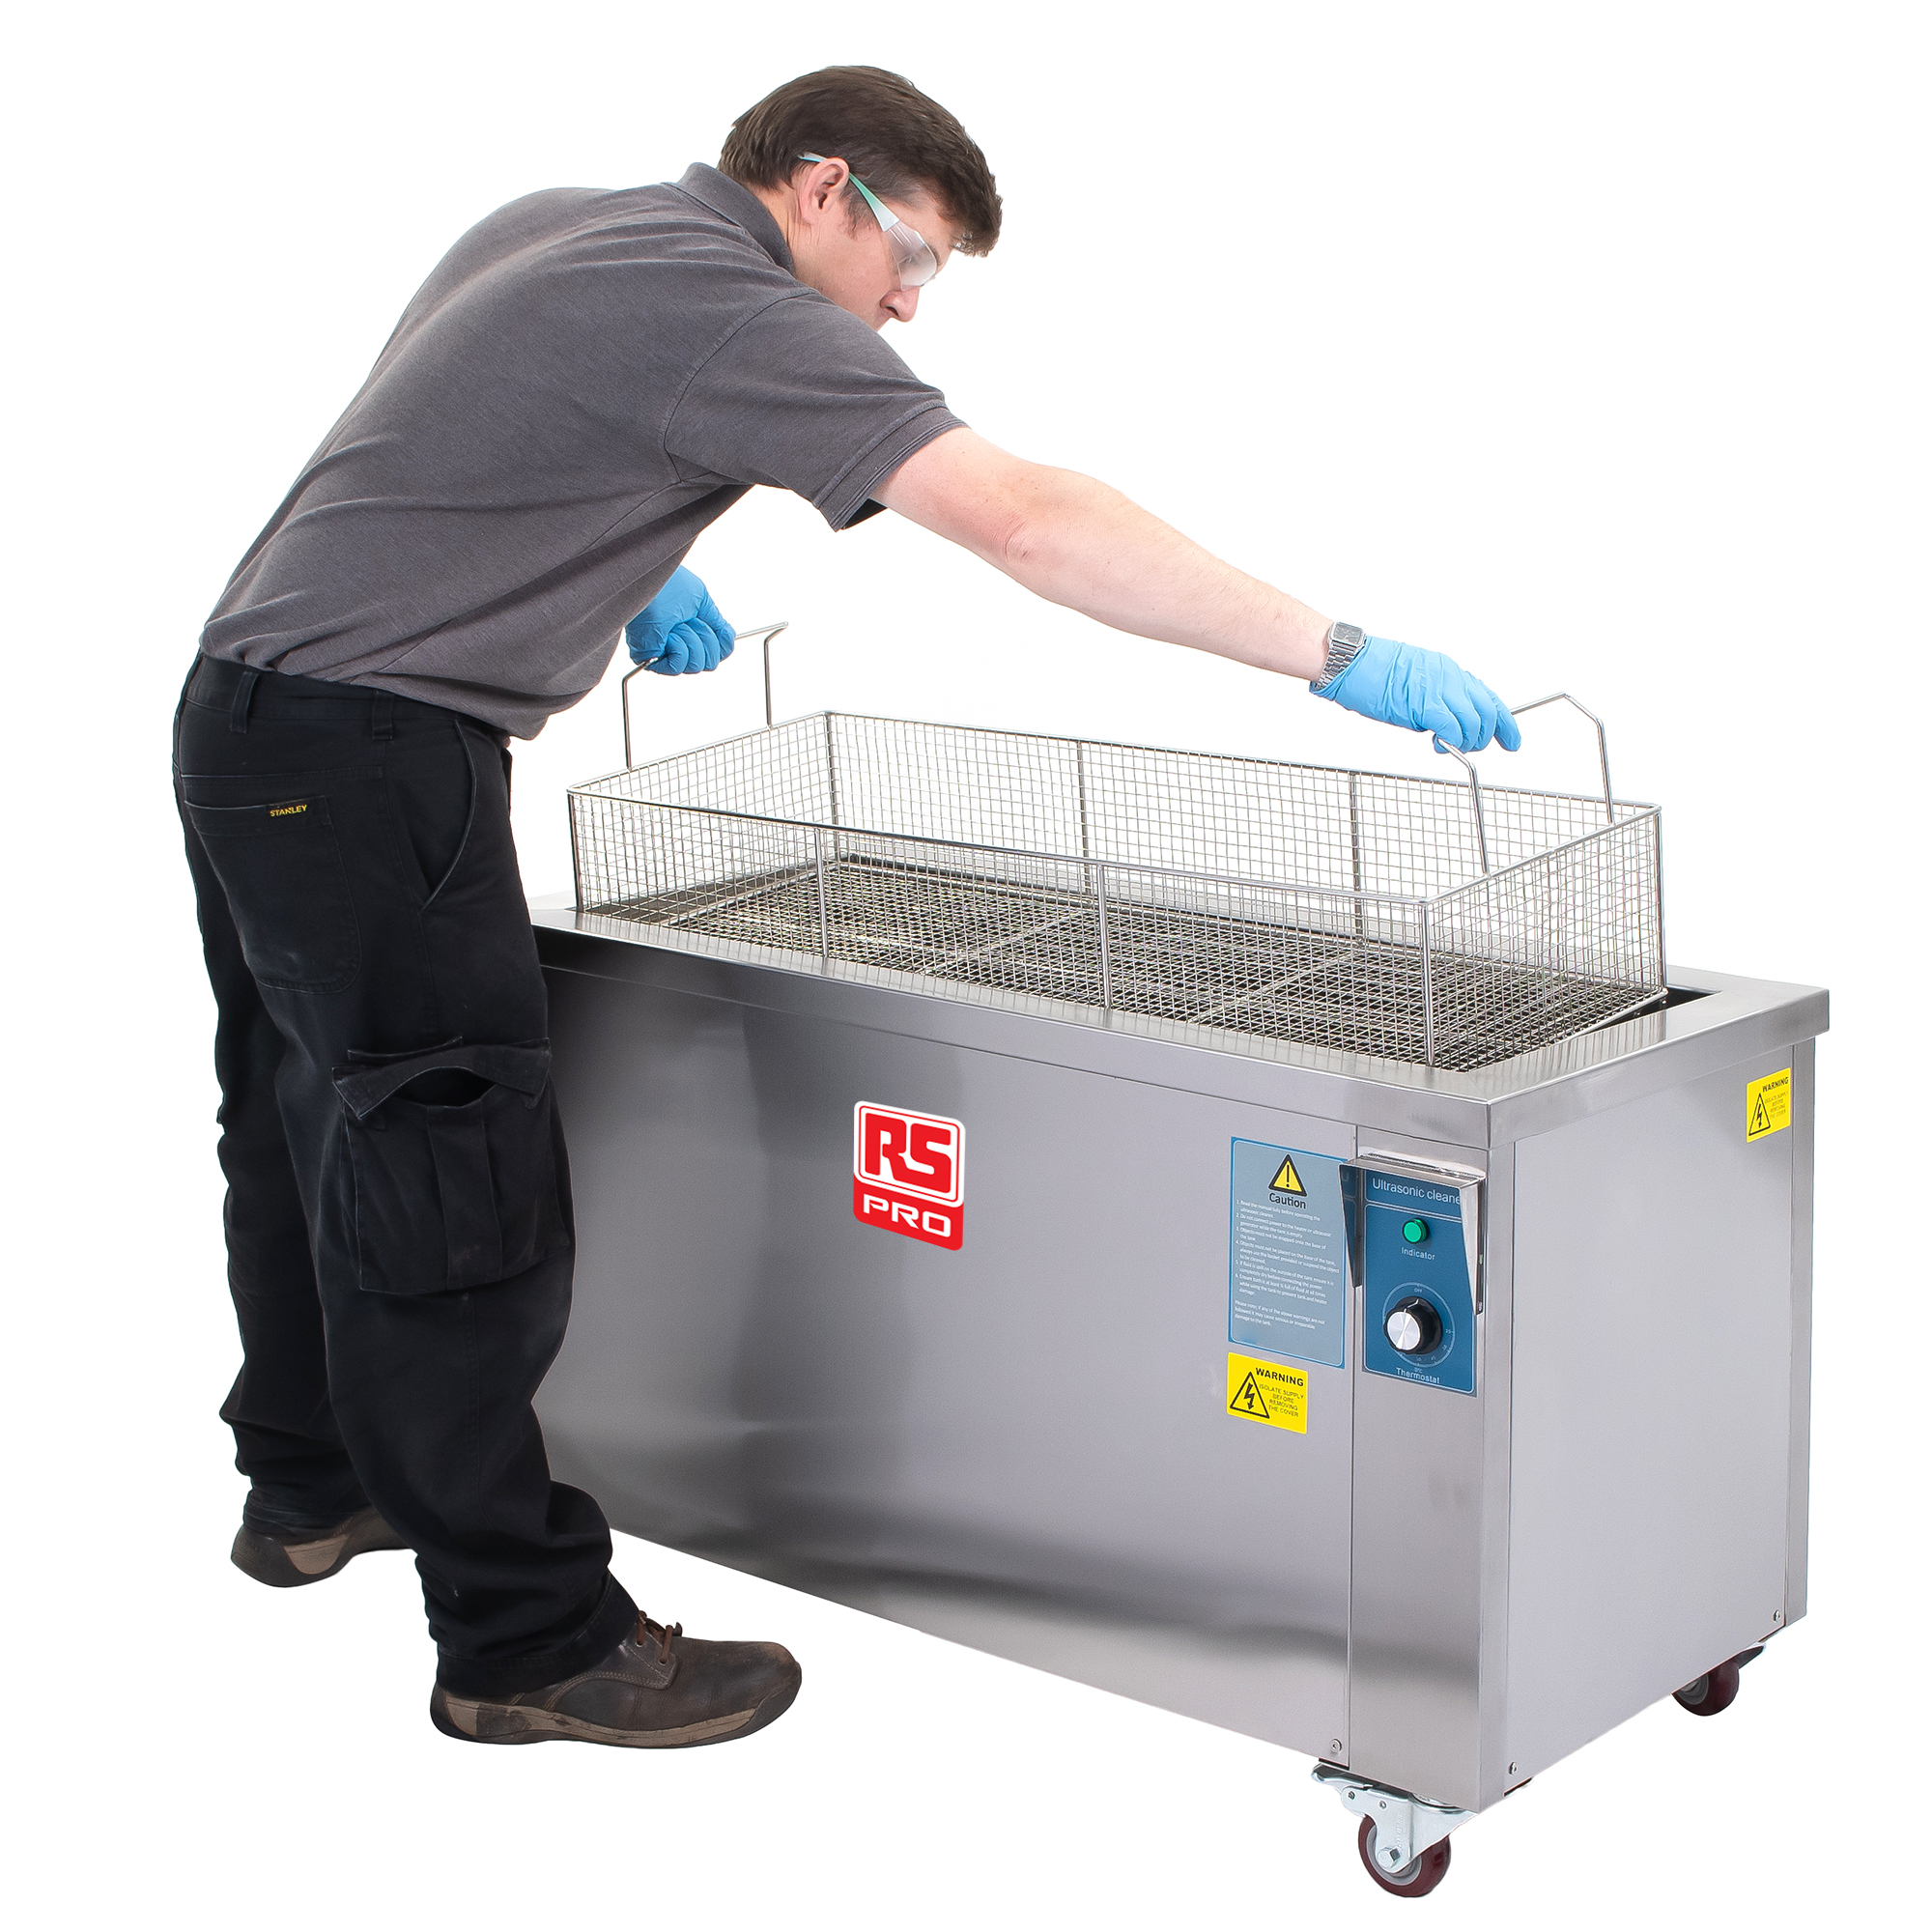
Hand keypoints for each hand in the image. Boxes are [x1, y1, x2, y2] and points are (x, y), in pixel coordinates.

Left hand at [624, 566, 734, 674]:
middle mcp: (679, 644)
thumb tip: (729, 641)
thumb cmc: (668, 584)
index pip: (717, 652)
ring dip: (691, 640)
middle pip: (710, 662)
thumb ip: (717, 623)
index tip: (711, 625)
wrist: (650, 584)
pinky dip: (679, 649)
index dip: (720, 642)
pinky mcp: (653, 660)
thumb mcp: (702, 601)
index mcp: (690, 629)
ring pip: (697, 665)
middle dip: (705, 638)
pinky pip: (679, 667)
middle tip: (690, 621)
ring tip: (676, 625)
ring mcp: (666, 653)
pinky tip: (669, 634)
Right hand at [1311, 636, 1520, 751]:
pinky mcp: (1424, 704)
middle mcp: (1449, 677)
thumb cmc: (1371, 671)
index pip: (1488, 697)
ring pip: (1474, 722)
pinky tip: (1441, 746)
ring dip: (1468, 741)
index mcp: (1448, 670)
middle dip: (1488, 735)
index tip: (1511, 738)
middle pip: (1488, 711)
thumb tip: (1445, 723)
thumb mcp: (1415, 680)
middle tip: (1477, 747)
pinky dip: (1452, 742)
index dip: (1505, 722)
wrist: (1350, 661)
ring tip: (1453, 747)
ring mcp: (1438, 689)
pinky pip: (1452, 728)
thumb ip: (1436, 699)